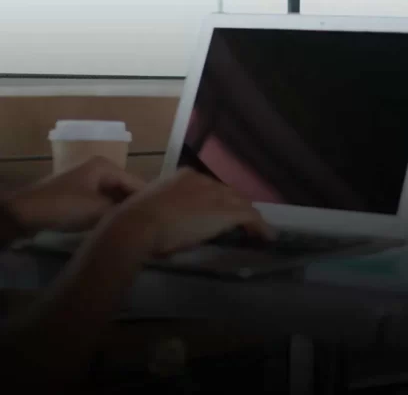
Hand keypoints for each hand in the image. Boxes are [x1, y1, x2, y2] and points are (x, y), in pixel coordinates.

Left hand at [3, 157, 144, 235]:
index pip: (137, 182)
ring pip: (113, 195)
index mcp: (106, 166)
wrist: (25, 213)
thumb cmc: (64, 206)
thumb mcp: (98, 209)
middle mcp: (99, 168)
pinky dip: (108, 210)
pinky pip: (102, 200)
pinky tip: (115, 223)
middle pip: (125, 188)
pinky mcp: (79, 192)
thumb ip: (123, 210)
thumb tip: (143, 214)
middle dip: (134, 204)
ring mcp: (88, 179)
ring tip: (135, 225)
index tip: (161, 217)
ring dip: (121, 209)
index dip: (148, 200)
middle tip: (148, 223)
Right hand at [105, 168, 275, 256]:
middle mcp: (203, 181)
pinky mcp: (226, 212)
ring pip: (241, 204)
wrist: (138, 225)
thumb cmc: (134, 220)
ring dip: (250, 218)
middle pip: (229, 194)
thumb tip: (169, 219)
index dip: (218, 201)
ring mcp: (216, 196)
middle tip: (242, 223)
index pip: (210, 187)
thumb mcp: (151, 206)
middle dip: (236, 207)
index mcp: (184, 177)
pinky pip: (250, 218)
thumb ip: (166, 207)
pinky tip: (266, 237)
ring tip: (258, 230)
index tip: (219, 213)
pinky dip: (260, 227)